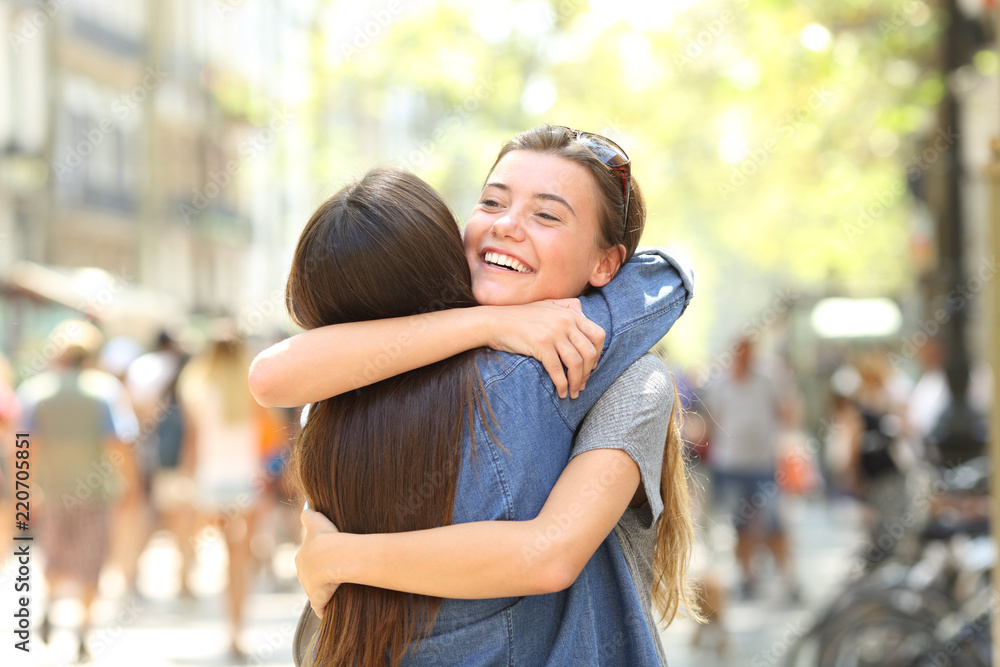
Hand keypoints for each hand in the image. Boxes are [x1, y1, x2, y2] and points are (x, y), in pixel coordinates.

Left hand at [295, 506, 341, 618]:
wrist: (332, 557)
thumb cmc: (326, 538)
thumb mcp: (316, 522)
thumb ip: (308, 515)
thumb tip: (305, 508)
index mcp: (301, 558)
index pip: (307, 561)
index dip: (317, 561)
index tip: (327, 561)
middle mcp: (302, 574)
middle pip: (310, 578)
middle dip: (318, 579)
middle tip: (333, 576)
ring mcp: (309, 589)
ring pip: (316, 592)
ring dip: (324, 593)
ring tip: (337, 591)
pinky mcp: (317, 600)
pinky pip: (321, 607)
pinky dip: (325, 609)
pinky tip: (331, 610)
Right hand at [485, 299, 604, 398]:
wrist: (494, 322)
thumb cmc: (519, 317)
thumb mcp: (546, 304)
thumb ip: (567, 306)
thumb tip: (583, 314)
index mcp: (570, 313)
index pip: (598, 335)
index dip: (599, 354)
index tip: (592, 366)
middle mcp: (565, 321)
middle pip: (589, 352)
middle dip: (589, 372)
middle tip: (582, 384)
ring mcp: (554, 332)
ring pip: (576, 363)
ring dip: (576, 382)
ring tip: (572, 392)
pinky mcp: (541, 344)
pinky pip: (558, 370)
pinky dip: (562, 385)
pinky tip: (560, 392)